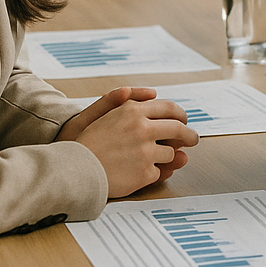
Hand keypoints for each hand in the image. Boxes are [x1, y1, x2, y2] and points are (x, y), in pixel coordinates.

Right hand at [59, 88, 198, 197]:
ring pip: (171, 153)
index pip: (170, 109)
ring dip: (167, 156)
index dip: (180, 116)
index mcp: (134, 112)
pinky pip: (159, 172)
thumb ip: (131, 102)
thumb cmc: (88, 142)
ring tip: (154, 159)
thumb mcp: (106, 113)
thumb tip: (154, 93)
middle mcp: (142, 129)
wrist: (73, 170)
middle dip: (189, 135)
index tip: (183, 121)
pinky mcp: (144, 173)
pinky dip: (153, 173)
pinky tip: (140, 173)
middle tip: (193, 140)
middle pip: (178, 130)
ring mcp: (145, 152)